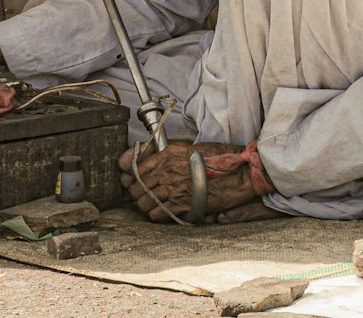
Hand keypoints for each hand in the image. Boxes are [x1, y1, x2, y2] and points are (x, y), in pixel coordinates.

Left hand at [118, 142, 256, 222]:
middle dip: (134, 191)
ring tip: (148, 204)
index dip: (127, 173)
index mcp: (167, 154)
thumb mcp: (188, 148)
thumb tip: (150, 157)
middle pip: (137, 185)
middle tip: (136, 194)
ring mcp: (174, 189)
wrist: (236, 173)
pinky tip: (160, 212)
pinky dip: (155, 215)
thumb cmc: (215, 159)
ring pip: (144, 201)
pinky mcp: (183, 206)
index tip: (126, 177)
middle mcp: (167, 171)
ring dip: (143, 205)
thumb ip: (168, 153)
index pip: (135, 165)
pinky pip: (158, 214)